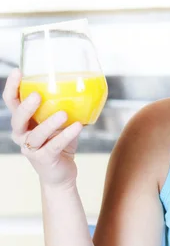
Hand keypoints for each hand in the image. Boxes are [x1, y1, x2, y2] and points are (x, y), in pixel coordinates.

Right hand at [2, 68, 82, 186]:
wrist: (61, 173)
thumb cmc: (59, 143)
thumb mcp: (59, 122)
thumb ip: (62, 106)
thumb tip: (81, 85)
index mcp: (22, 122)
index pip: (12, 102)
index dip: (12, 87)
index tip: (18, 72)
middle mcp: (21, 135)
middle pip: (17, 119)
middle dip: (26, 107)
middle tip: (37, 95)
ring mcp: (31, 149)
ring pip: (36, 135)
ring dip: (49, 123)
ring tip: (63, 114)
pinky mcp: (43, 159)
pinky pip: (54, 146)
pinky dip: (66, 136)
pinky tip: (77, 127)